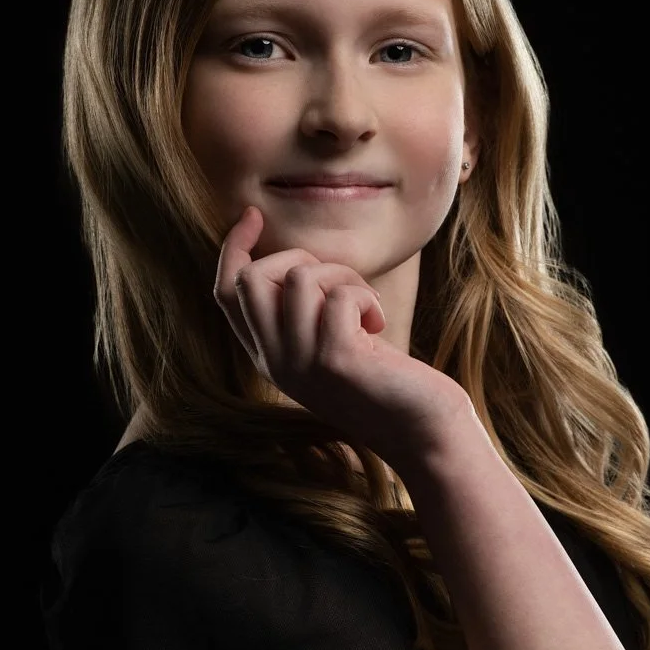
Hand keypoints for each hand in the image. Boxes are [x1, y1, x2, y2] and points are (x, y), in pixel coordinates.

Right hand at [214, 205, 471, 470]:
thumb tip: (296, 264)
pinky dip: (365, 297)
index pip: (226, 293)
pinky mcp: (336, 359)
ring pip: (297, 278)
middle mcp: (276, 363)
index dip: (234, 249)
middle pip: (250, 280)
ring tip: (365, 306)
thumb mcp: (331, 347)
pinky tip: (378, 324)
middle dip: (296, 258)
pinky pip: (338, 295)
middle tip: (339, 281)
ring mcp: (302, 363)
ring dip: (342, 276)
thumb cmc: (387, 384)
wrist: (423, 433)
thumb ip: (303, 316)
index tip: (252, 216)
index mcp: (269, 359)